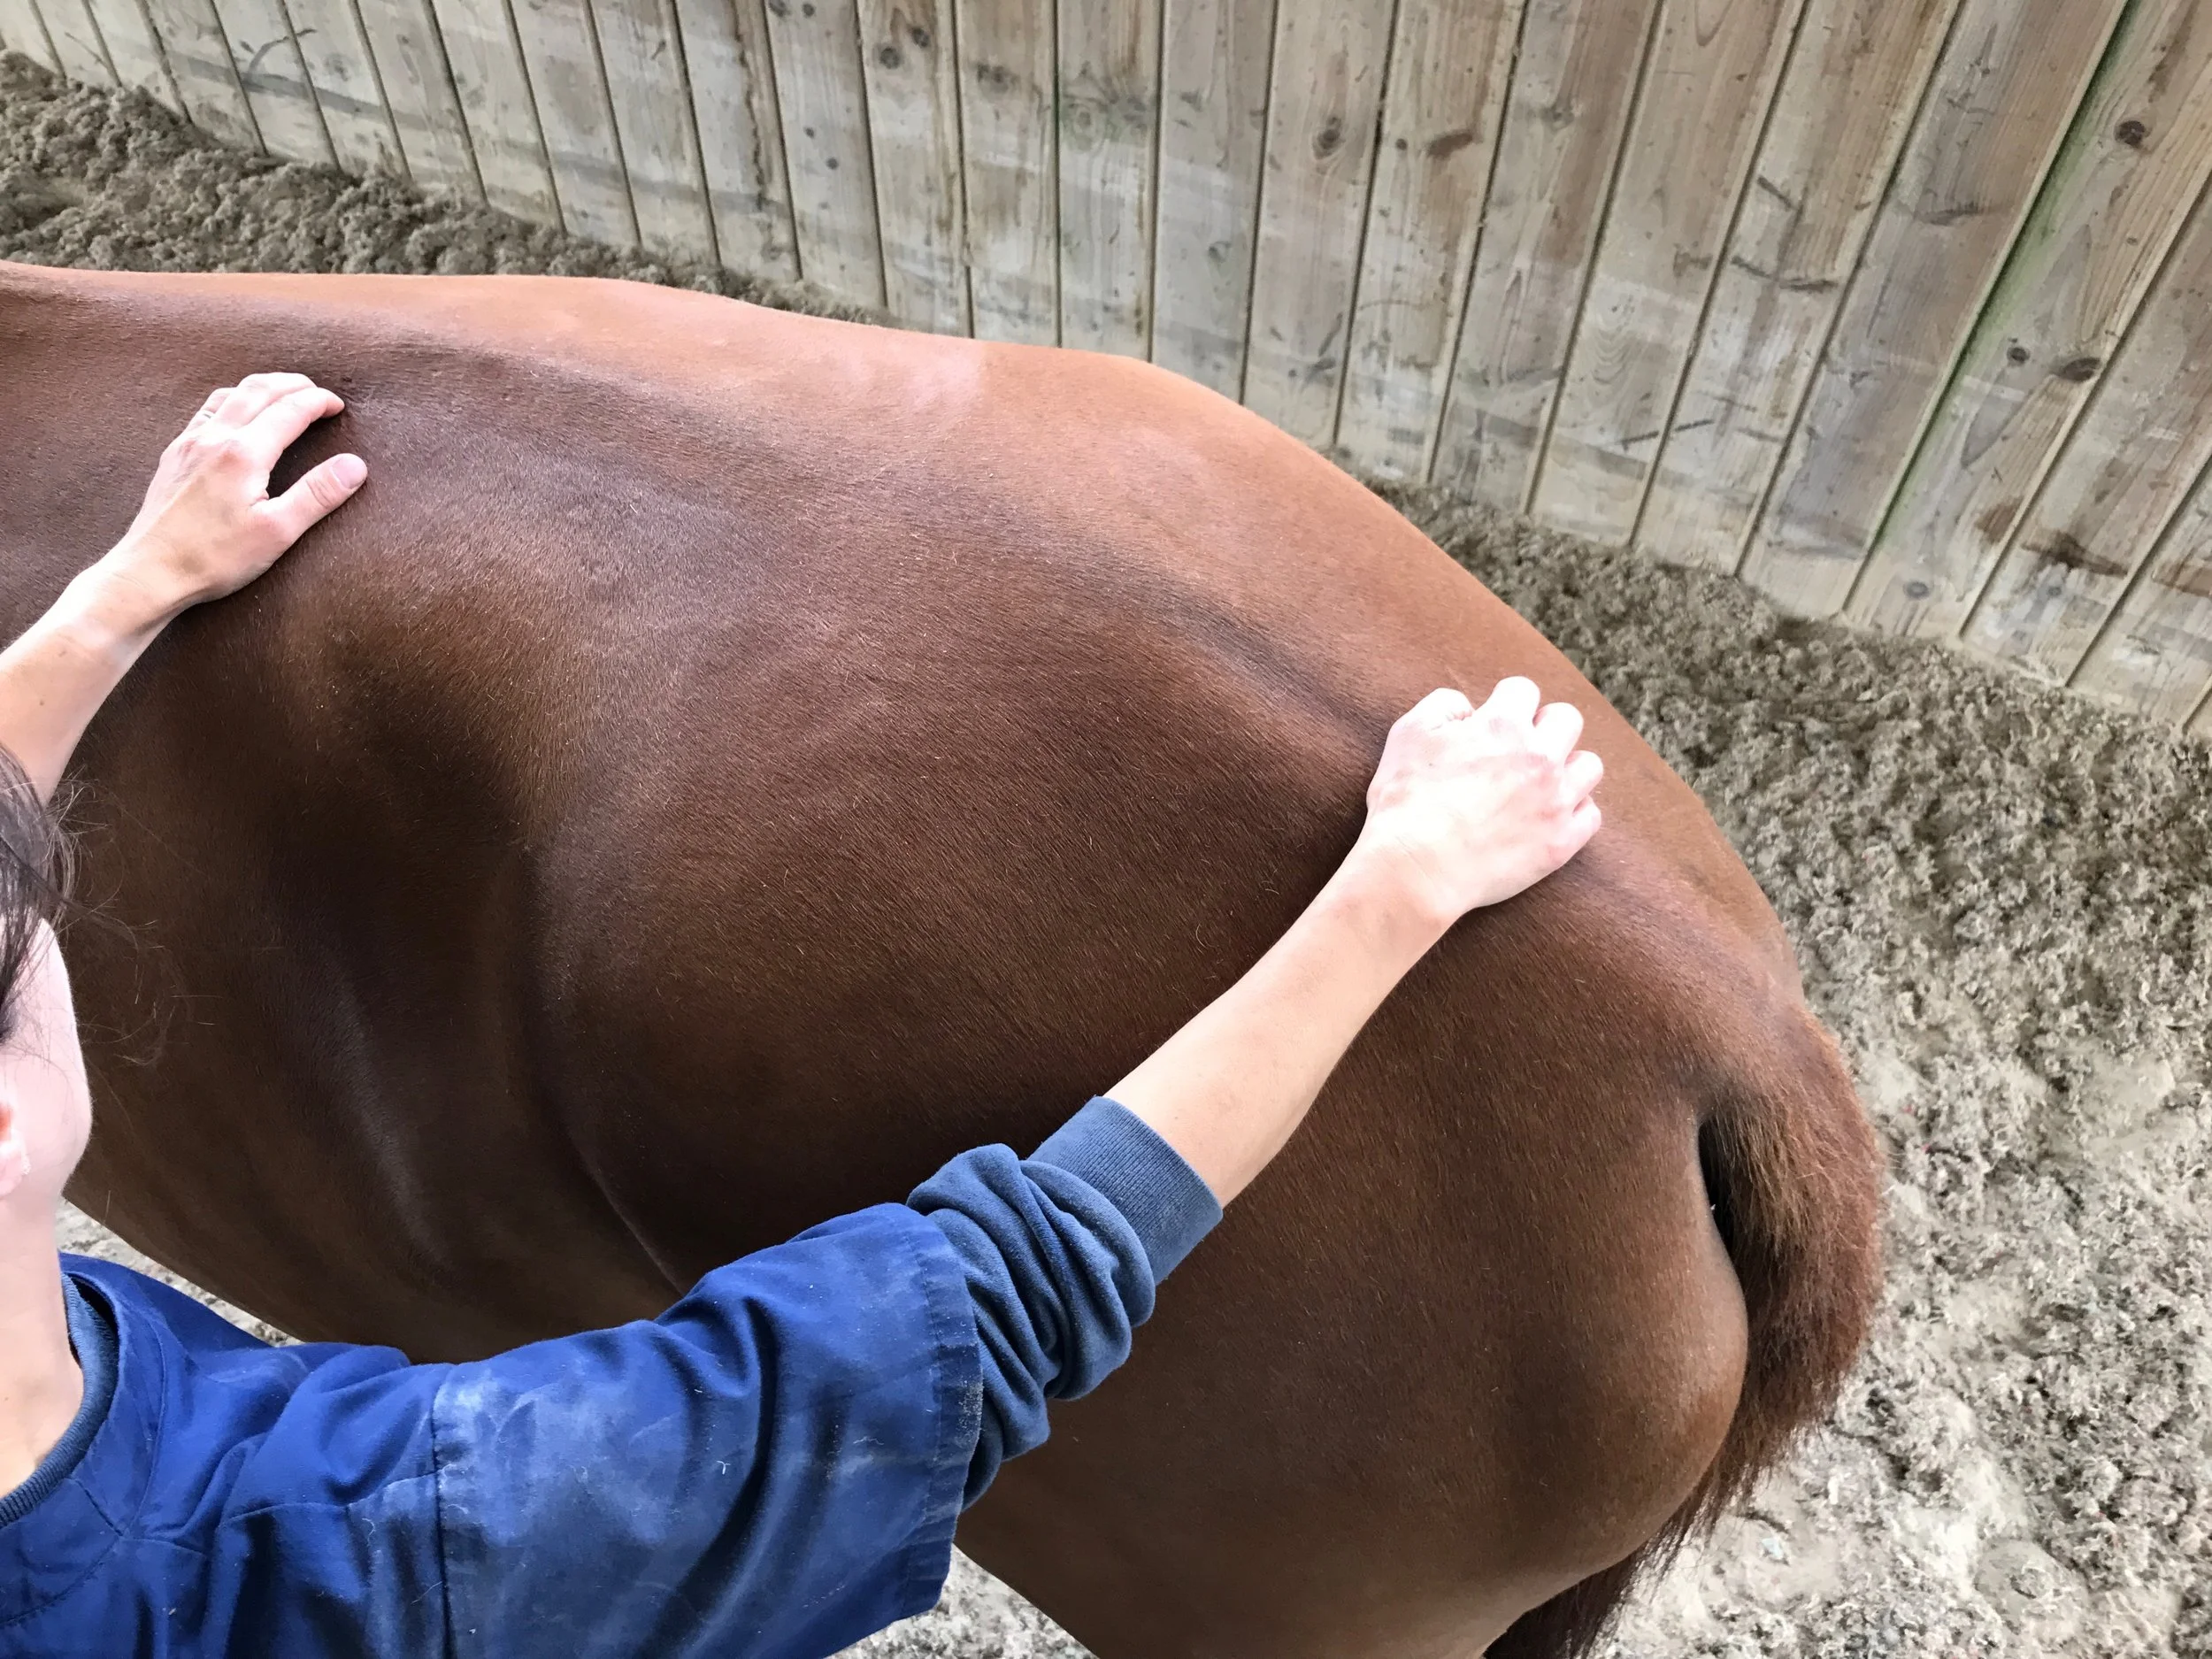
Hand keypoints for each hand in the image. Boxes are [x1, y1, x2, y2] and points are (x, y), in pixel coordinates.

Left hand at [102, 374, 366, 620]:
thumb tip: (355, 465)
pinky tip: (236, 414)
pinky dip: (231, 400)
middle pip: (258, 390)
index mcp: (244, 453)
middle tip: (317, 391)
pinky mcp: (175, 456)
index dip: (318, 401)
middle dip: (291, 385)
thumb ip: (317, 494)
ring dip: (261, 388)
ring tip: (282, 394)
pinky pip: (205, 411)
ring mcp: (189, 443)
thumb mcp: (278, 531)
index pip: (290, 410)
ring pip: (229, 395)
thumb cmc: (214, 557)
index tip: (338, 406)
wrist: (150, 571)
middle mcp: (214, 437)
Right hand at [1347, 678, 1602, 931]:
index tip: (1492, 721)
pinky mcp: (1561, 842)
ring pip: (1589, 766)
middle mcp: (1538, 757)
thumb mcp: (1408, 733)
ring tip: (1539, 783)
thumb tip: (1470, 708)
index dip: (1504, 702)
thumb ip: (1444, 704)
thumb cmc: (1405, 802)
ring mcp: (1555, 801)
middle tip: (1519, 749)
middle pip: (1567, 719)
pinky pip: (1591, 815)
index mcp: (1502, 725)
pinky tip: (1548, 816)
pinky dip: (1573, 812)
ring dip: (1567, 768)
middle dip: (1544, 727)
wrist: (1416, 868)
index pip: (1523, 690)